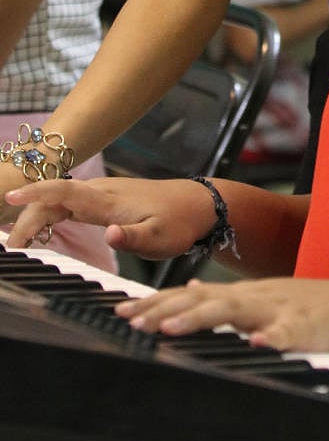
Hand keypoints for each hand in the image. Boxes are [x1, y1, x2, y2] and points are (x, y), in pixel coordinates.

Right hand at [4, 176, 215, 258]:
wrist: (199, 205)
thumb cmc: (180, 223)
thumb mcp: (160, 238)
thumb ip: (133, 238)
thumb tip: (108, 235)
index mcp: (109, 200)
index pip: (65, 190)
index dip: (35, 192)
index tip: (10, 197)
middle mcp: (102, 194)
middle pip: (54, 199)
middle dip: (27, 218)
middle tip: (12, 249)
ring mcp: (104, 196)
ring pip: (60, 201)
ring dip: (36, 217)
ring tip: (18, 243)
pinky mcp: (108, 203)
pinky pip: (71, 205)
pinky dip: (51, 215)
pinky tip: (42, 230)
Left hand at [115, 276, 328, 356]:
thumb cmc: (310, 306)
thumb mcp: (263, 297)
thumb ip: (226, 294)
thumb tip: (190, 289)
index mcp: (243, 294)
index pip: (191, 296)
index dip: (156, 304)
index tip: (123, 313)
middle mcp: (255, 297)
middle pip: (203, 300)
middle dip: (165, 311)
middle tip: (132, 322)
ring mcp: (279, 308)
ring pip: (236, 310)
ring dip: (201, 318)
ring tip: (172, 330)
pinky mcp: (307, 326)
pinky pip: (287, 332)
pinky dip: (270, 337)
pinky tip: (255, 344)